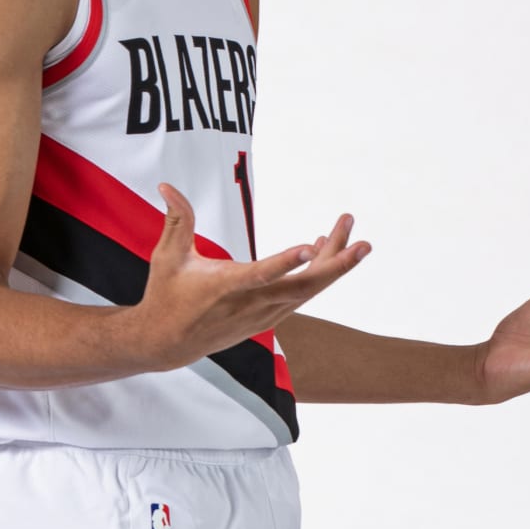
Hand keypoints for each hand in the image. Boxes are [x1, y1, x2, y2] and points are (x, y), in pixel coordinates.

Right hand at [131, 192, 370, 370]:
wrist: (168, 343)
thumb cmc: (167, 296)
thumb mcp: (168, 257)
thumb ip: (176, 219)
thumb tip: (166, 185)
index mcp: (226, 287)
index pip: (261, 275)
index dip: (286, 262)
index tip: (310, 246)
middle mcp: (251, 304)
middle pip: (304, 288)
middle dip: (336, 264)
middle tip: (363, 242)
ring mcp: (264, 314)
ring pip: (308, 289)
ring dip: (332, 262)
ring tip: (346, 227)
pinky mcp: (269, 318)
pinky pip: (301, 294)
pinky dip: (316, 273)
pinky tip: (322, 248)